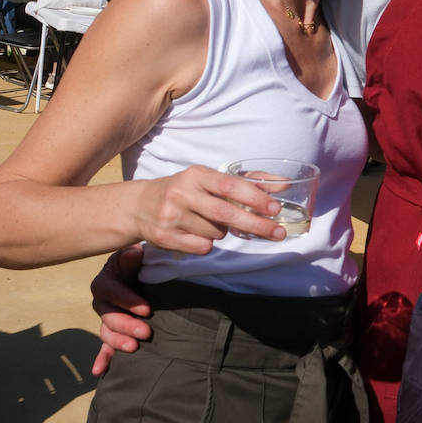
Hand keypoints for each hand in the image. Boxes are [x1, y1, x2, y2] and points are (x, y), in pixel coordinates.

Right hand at [90, 244, 150, 375]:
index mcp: (107, 280)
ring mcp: (108, 318)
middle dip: (126, 325)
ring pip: (106, 332)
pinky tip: (100, 371)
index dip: (125, 300)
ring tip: (134, 348)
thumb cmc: (144, 260)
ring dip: (118, 341)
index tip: (146, 309)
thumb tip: (132, 254)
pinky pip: (105, 347)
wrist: (147, 271)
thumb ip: (134, 256)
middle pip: (107, 315)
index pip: (109, 290)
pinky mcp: (115, 331)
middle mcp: (104, 301)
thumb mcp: (139, 254)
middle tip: (146, 332)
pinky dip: (102, 359)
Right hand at [131, 165, 284, 253]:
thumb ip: (246, 182)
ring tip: (211, 222)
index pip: (229, 185)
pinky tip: (197, 233)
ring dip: (224, 231)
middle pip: (225, 214)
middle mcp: (182, 194)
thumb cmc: (185, 190)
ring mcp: (171, 217)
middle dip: (255, 225)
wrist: (138, 206)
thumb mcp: (209, 179)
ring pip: (216, 233)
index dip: (254, 197)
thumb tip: (283, 185)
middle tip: (278, 233)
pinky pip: (202, 247)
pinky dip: (208, 243)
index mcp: (196, 175)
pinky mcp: (165, 238)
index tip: (275, 208)